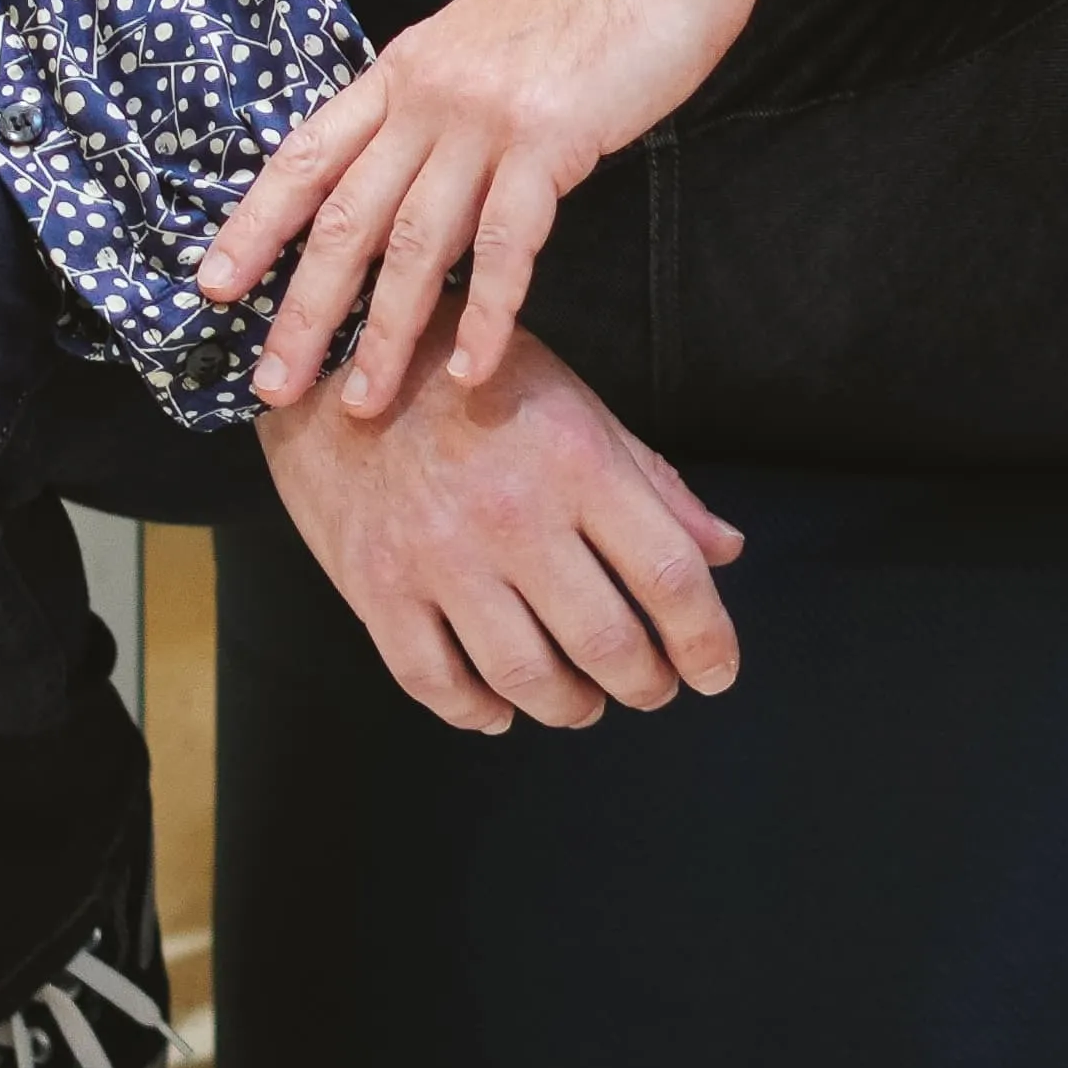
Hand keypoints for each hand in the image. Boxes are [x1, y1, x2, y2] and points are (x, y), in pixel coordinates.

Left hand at [195, 0, 779, 425]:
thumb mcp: (482, 37)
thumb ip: (441, 104)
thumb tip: (415, 171)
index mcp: (403, 70)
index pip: (306, 157)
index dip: (255, 225)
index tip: (213, 285)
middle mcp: (428, 95)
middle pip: (347, 218)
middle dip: (304, 310)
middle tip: (272, 384)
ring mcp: (486, 117)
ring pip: (417, 244)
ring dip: (386, 333)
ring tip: (362, 402)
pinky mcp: (551, 138)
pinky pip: (507, 243)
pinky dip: (487, 314)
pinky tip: (469, 367)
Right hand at [253, 332, 745, 734]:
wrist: (343, 356)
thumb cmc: (474, 378)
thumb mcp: (577, 405)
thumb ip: (653, 483)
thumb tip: (723, 550)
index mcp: (576, 461)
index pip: (668, 573)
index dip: (707, 640)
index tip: (716, 671)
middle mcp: (512, 514)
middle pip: (605, 641)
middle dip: (646, 684)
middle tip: (654, 689)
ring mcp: (439, 556)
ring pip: (524, 675)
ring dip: (569, 706)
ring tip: (583, 703)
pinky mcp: (376, 586)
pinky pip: (434, 682)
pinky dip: (476, 711)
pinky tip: (499, 709)